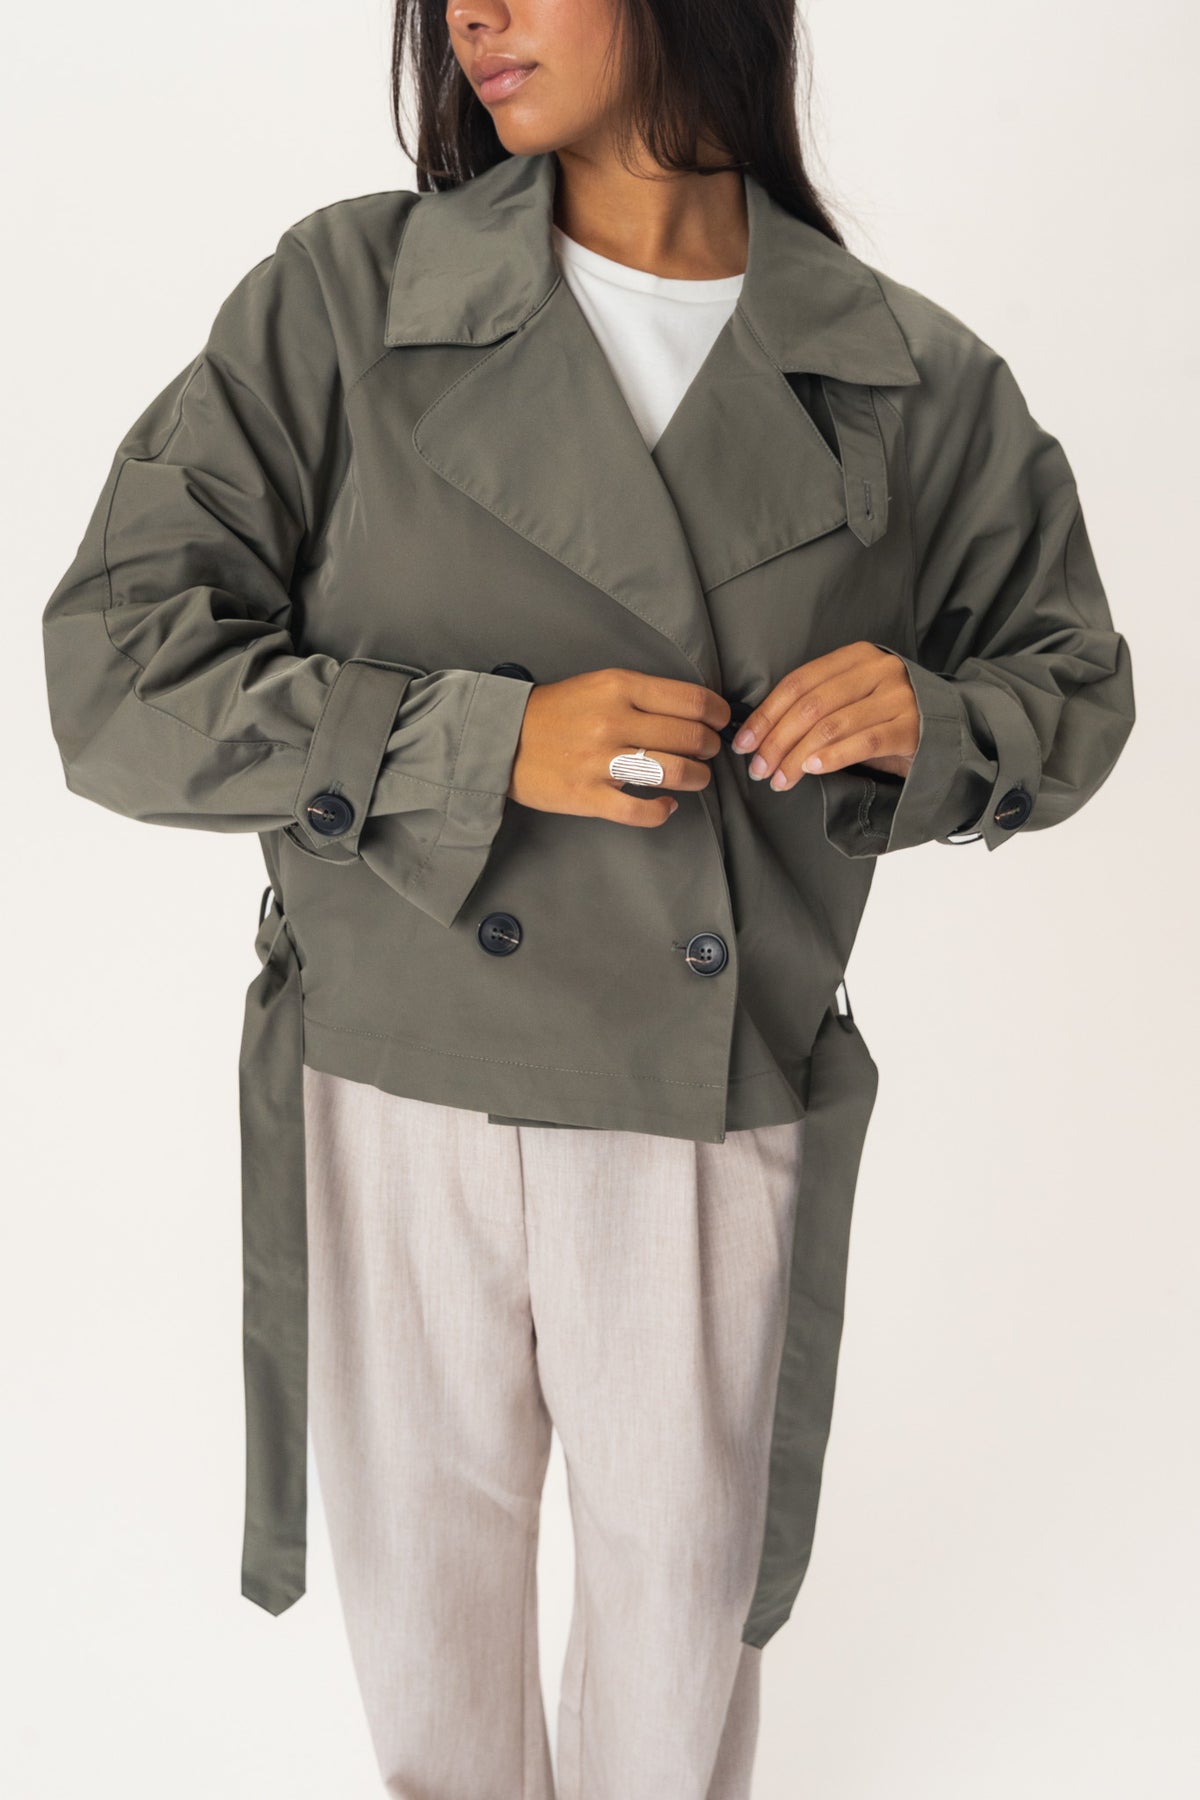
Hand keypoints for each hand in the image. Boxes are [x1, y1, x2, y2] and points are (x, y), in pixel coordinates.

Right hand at [507, 668, 730, 825]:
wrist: (502, 738)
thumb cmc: (556, 711)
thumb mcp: (598, 684)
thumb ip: (642, 695)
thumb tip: (693, 711)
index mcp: (618, 687)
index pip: (691, 700)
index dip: (718, 714)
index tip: (722, 722)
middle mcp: (613, 721)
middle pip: (690, 737)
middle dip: (710, 747)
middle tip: (708, 751)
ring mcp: (600, 761)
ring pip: (674, 773)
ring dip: (697, 778)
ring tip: (696, 778)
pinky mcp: (588, 796)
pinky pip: (640, 810)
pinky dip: (662, 811)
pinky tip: (666, 806)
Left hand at [729, 643, 917, 789]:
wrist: (952, 730)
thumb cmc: (889, 720)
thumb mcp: (852, 703)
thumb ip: (817, 708)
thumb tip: (762, 736)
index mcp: (856, 657)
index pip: (798, 683)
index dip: (766, 714)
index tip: (742, 743)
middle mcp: (878, 669)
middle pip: (811, 705)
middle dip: (777, 740)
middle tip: (758, 769)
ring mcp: (898, 696)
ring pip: (832, 725)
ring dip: (797, 756)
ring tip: (780, 779)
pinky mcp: (912, 726)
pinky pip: (863, 741)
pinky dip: (833, 756)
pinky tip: (811, 769)